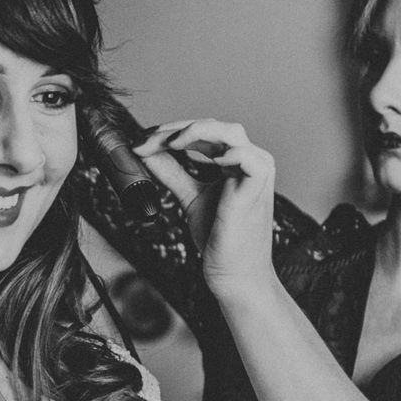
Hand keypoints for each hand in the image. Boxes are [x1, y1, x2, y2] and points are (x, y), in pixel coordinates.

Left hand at [135, 120, 277, 298]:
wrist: (234, 273)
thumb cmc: (219, 238)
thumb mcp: (189, 197)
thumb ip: (171, 172)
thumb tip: (146, 152)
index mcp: (235, 162)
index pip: (203, 133)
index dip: (170, 133)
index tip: (142, 143)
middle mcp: (249, 160)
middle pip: (212, 127)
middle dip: (175, 130)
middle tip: (146, 141)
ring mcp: (257, 170)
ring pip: (229, 131)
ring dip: (194, 132)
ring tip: (169, 143)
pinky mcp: (258, 185)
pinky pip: (245, 156)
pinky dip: (224, 152)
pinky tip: (205, 160)